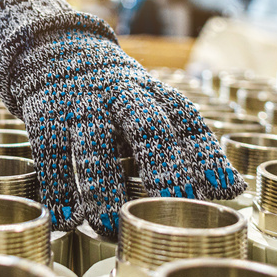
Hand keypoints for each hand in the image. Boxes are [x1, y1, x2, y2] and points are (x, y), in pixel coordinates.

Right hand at [0, 0, 245, 236]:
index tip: (225, 191)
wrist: (52, 49)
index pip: (187, 122)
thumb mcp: (149, 104)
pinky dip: (57, 189)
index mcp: (153, 94)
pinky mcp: (46, 118)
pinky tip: (65, 219)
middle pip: (147, 128)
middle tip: (175, 204)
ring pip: (95, 145)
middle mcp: (121, 97)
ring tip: (110, 227)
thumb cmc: (112, 94)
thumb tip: (230, 193)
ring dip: (103, 188)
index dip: (207, 156)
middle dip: (163, 167)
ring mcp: (82, 107)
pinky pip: (52, 154)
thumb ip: (182, 143)